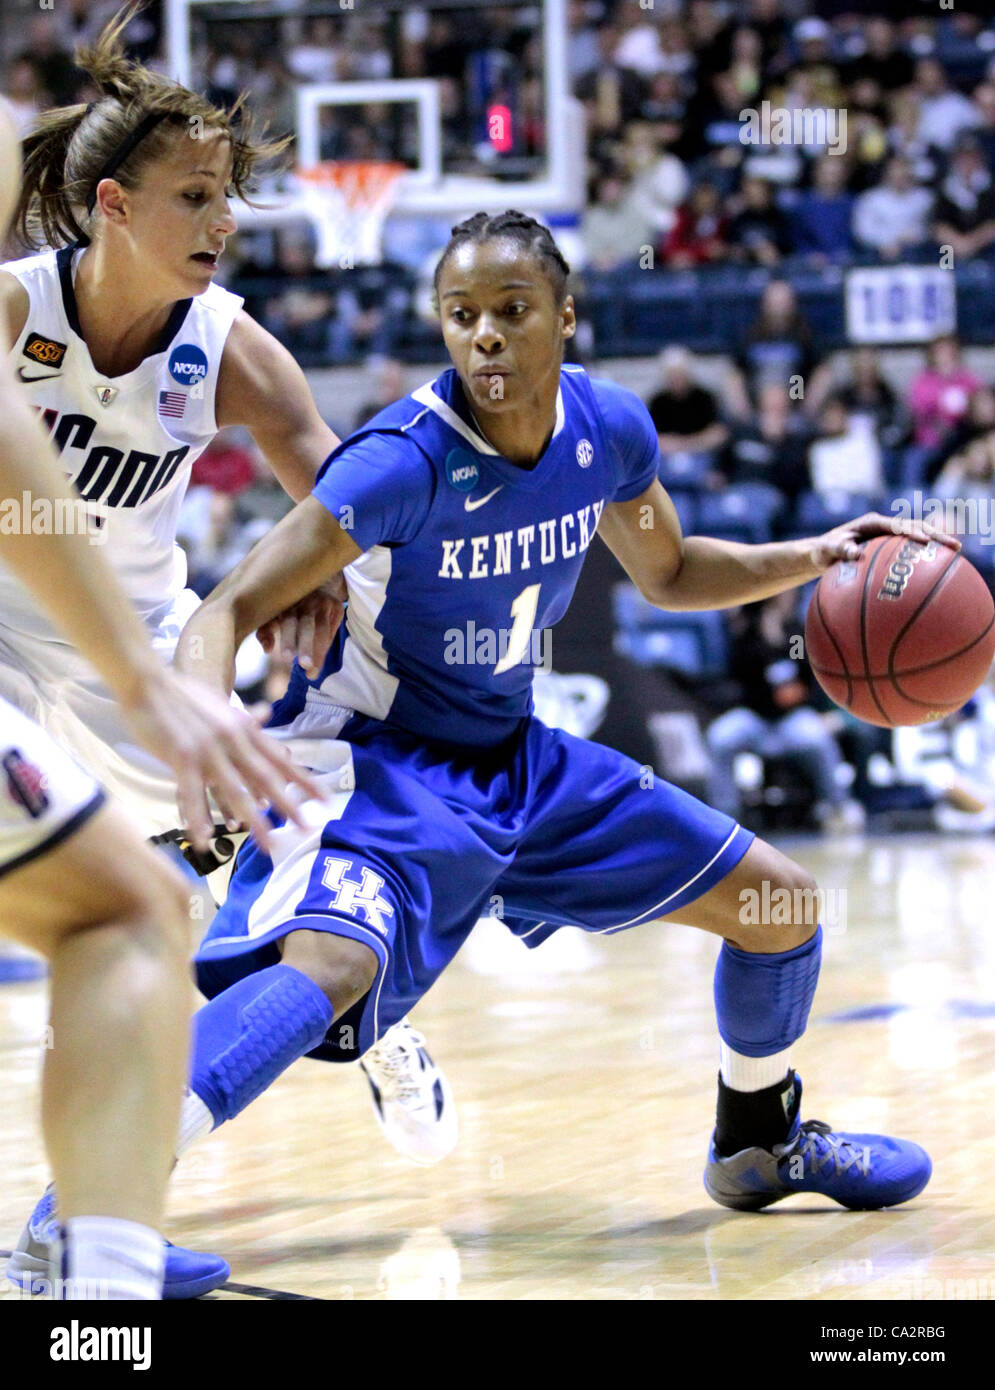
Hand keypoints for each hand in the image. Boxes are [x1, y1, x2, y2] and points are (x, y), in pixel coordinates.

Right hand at [121, 668, 322, 852]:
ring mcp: (208, 749)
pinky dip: (199, 818)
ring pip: (235, 790)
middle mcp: (233, 740)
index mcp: (243, 729)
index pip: (279, 760)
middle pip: (265, 778)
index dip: (303, 780)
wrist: (148, 681)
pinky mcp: (182, 756)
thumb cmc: (182, 694)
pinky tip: (205, 840)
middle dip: (287, 805)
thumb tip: (265, 714)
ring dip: (252, 820)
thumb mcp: (220, 704)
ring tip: (266, 844)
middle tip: (306, 827)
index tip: (324, 799)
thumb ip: (242, 717)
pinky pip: (193, 794)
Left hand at [256, 575, 346, 678]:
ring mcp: (324, 603)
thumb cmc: (288, 603)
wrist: (317, 582)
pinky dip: (325, 647)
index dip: (287, 638)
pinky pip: (331, 631)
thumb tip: (267, 650)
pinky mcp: (337, 607)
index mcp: (287, 601)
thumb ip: (266, 631)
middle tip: (304, 666)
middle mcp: (306, 601)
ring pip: (322, 630)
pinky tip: (318, 662)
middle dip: (306, 646)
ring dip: (318, 653)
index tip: (285, 658)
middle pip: (306, 625)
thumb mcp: (273, 612)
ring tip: (312, 672)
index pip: (288, 621)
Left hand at [808, 511, 960, 572]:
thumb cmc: (824, 551)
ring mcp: (890, 535)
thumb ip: (839, 550)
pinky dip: (926, 554)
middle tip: (954, 546)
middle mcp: (885, 526)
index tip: (924, 541)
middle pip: (916, 527)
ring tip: (956, 552)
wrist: (824, 552)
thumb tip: (855, 554)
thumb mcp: (827, 550)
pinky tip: (941, 566)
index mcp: (873, 523)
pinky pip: (911, 549)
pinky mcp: (892, 545)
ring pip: (919, 535)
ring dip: (937, 542)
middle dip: (935, 535)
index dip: (911, 532)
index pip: (897, 526)